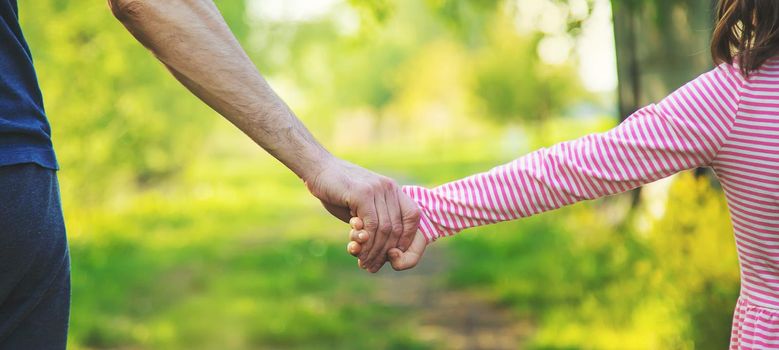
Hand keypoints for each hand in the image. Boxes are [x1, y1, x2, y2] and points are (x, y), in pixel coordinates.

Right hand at [305, 157, 419, 271]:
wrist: (318, 170)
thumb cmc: (337, 191)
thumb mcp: (361, 207)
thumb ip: (372, 223)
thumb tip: (382, 250)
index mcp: (393, 189)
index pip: (413, 216)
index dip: (407, 238)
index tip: (393, 254)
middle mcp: (389, 188)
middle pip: (398, 227)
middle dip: (386, 251)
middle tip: (373, 266)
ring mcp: (377, 189)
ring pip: (385, 229)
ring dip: (375, 251)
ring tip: (365, 263)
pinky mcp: (363, 194)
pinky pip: (371, 225)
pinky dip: (367, 242)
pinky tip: (358, 250)